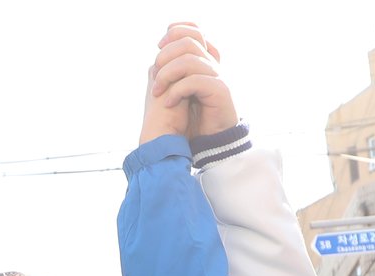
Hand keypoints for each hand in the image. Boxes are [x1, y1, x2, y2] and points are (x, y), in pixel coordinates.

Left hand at [140, 23, 236, 143]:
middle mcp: (213, 65)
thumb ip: (172, 70)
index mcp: (205, 61)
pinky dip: (177, 91)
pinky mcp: (220, 91)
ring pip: (190, 60)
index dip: (175, 32)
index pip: (194, 31)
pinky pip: (194, 81)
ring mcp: (218, 76)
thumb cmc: (191, 120)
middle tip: (154, 74)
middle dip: (165, 55)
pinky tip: (169, 103)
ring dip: (167, 74)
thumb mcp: (177, 90)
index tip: (158, 47)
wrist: (208, 145)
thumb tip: (159, 50)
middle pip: (189, 42)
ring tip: (157, 91)